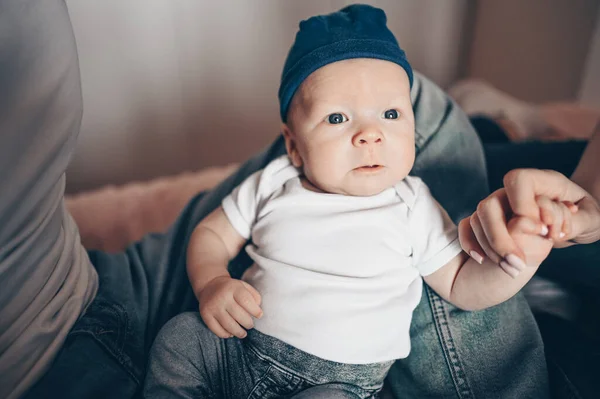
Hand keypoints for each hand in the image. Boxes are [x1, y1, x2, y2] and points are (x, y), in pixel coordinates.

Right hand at [198, 276, 262, 338]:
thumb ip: (254, 296)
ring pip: (228, 325)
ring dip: (238, 332)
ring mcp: (212, 307)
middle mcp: (222, 297)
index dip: (255, 311)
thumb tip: (258, 312)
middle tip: (250, 325)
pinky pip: (217, 330)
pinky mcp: (205, 315)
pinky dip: (226, 334)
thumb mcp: (243, 286)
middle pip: (238, 315)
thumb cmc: (231, 289)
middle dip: (248, 323)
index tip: (259, 316)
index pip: (246, 301)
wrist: (209, 286)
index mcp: (233, 287)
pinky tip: (231, 333)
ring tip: (243, 333)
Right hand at [458, 169, 599, 273]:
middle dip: (500, 237)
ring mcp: (499, 204)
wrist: (576, 223)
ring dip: (490, 247)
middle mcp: (513, 191)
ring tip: (512, 268)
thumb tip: (541, 227)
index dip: (523, 205)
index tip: (541, 231)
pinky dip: (471, 243)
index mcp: (542, 181)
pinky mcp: (489, 220)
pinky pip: (468, 227)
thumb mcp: (592, 220)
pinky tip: (483, 260)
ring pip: (478, 218)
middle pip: (489, 204)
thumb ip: (573, 220)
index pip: (518, 181)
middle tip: (517, 264)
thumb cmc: (587, 218)